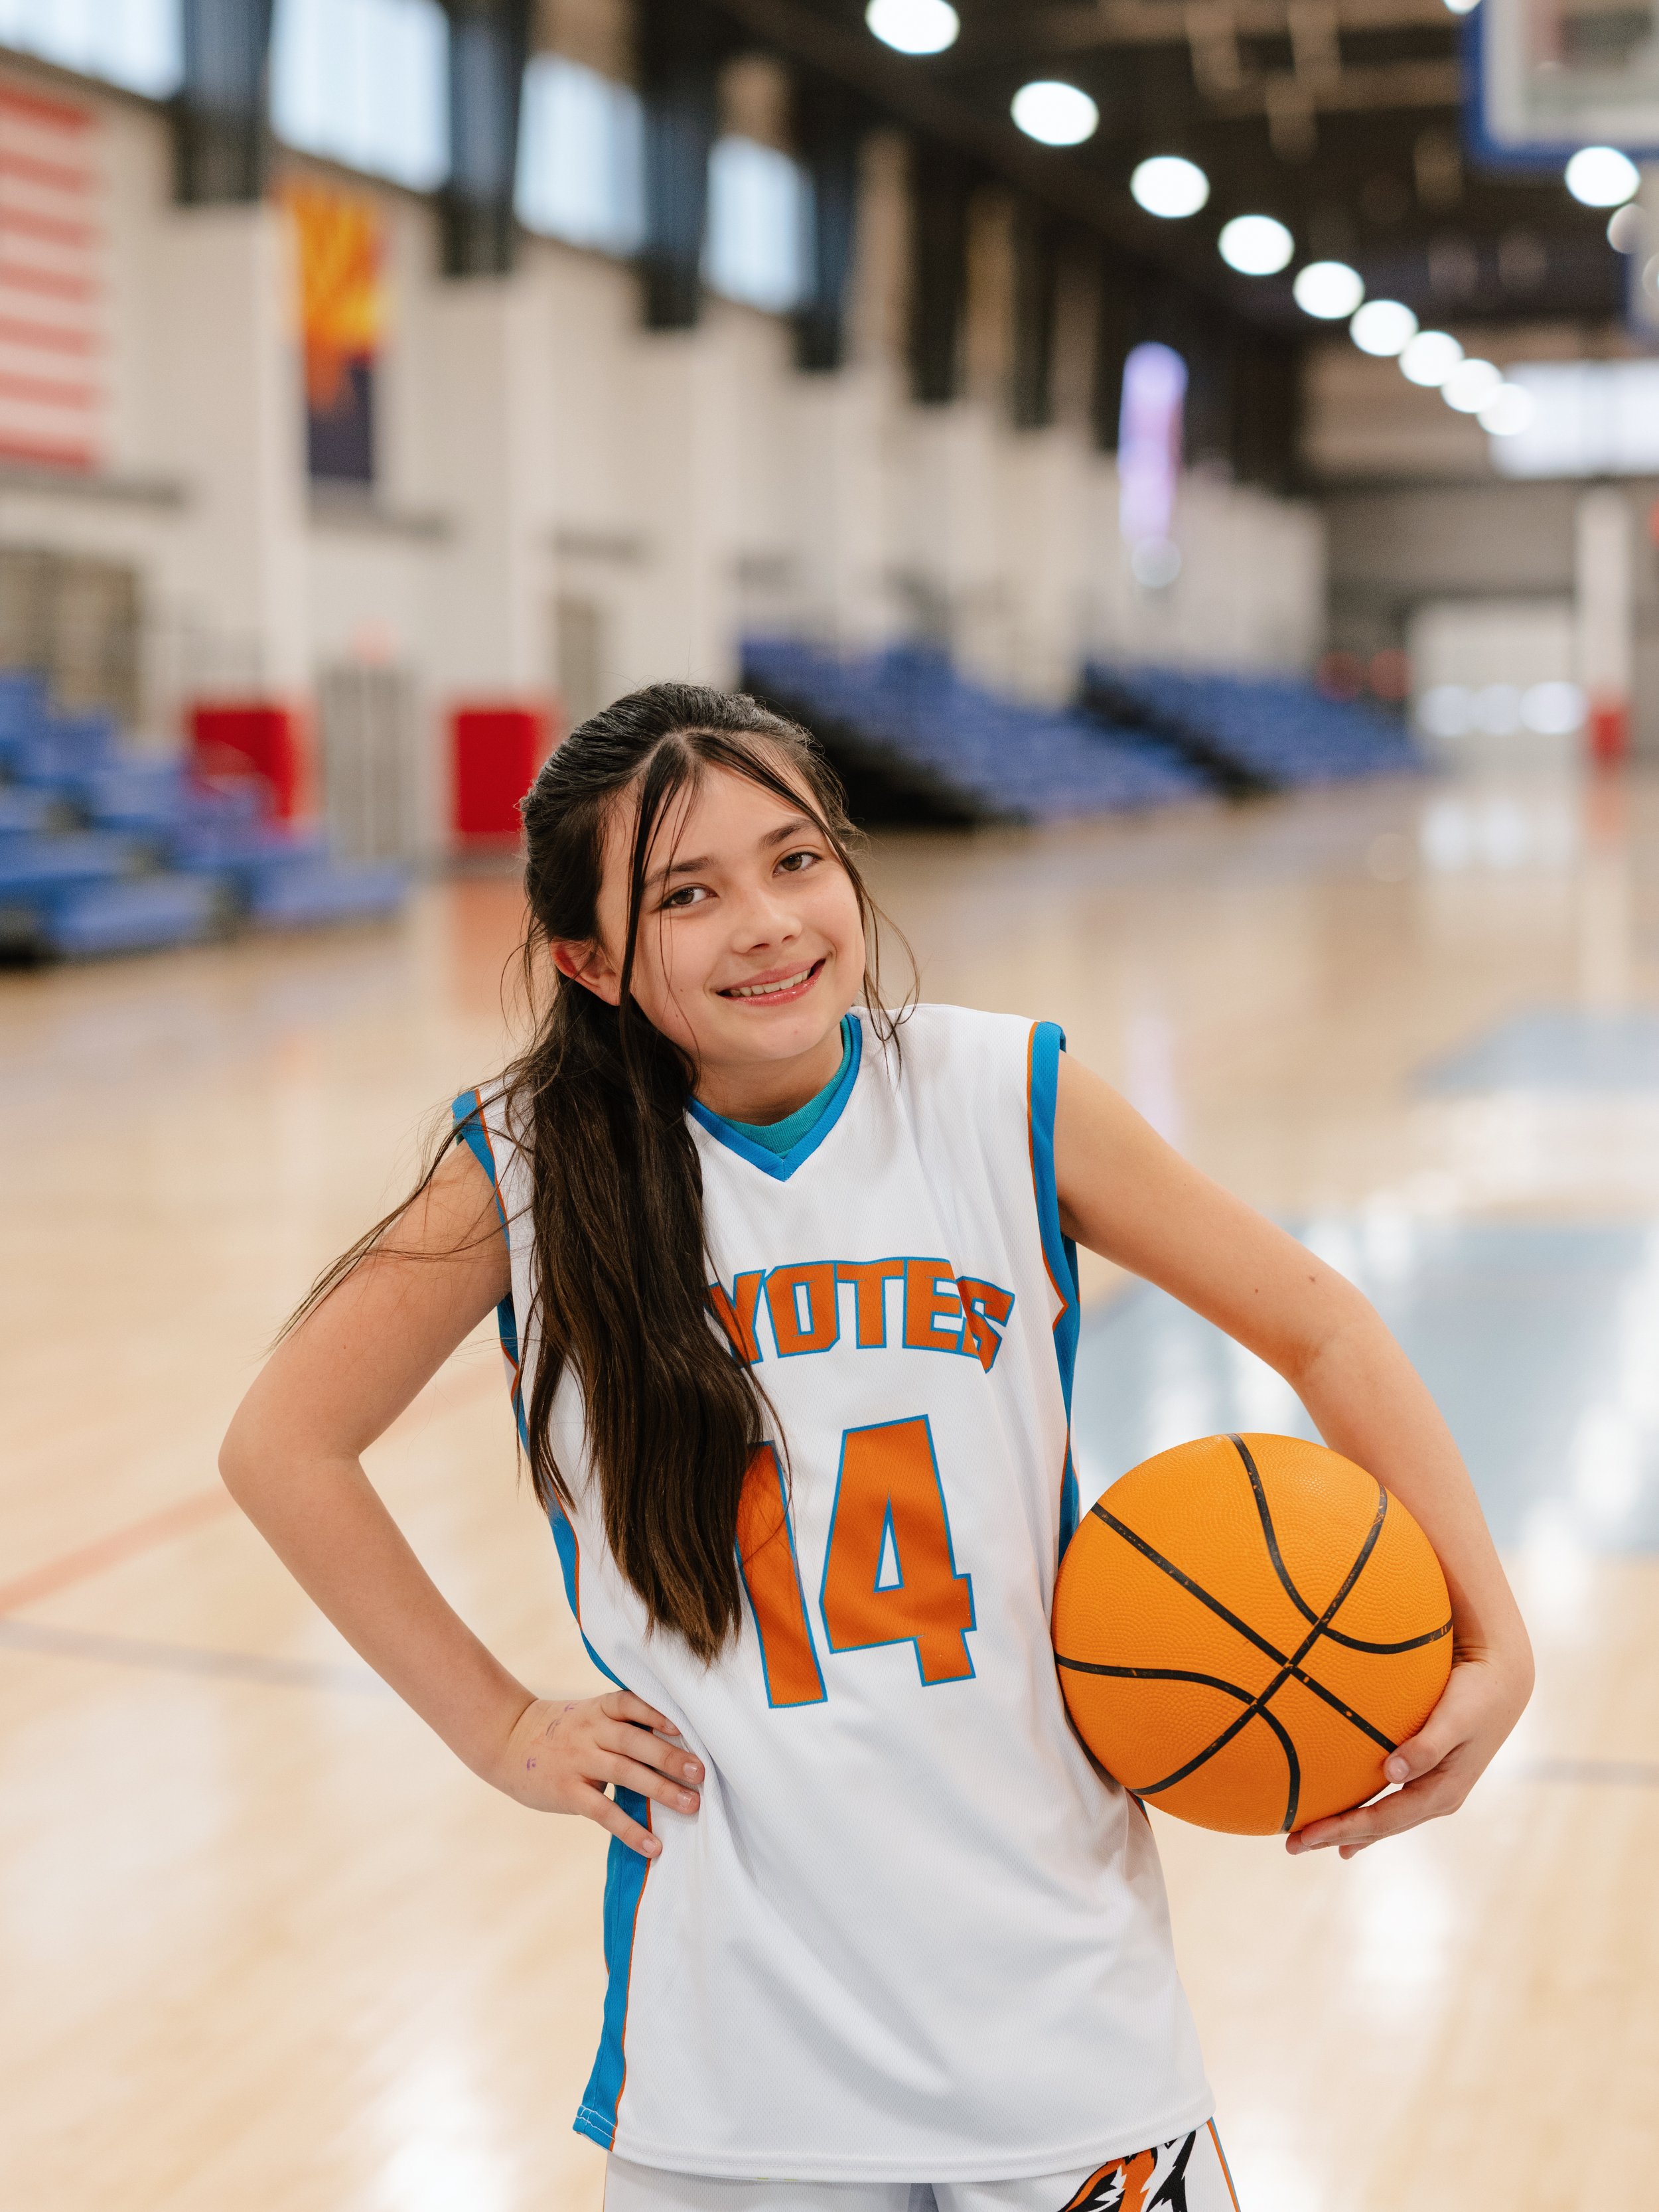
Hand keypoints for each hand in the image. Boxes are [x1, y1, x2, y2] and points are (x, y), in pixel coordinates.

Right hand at [492, 1689, 702, 1857]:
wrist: (508, 1741)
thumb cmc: (563, 1730)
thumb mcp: (589, 1715)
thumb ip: (623, 1724)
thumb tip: (675, 1743)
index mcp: (599, 1709)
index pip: (631, 1704)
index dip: (657, 1714)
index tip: (686, 1727)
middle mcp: (590, 1731)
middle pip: (634, 1741)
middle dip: (670, 1757)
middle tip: (701, 1773)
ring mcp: (578, 1761)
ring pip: (624, 1773)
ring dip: (661, 1790)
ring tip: (691, 1805)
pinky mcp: (568, 1791)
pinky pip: (603, 1811)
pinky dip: (630, 1830)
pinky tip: (652, 1845)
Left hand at [1285, 1642, 1531, 1860]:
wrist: (1503, 1682)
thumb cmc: (1475, 1695)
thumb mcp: (1455, 1718)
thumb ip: (1427, 1745)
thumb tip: (1392, 1773)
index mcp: (1441, 1794)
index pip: (1381, 1820)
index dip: (1342, 1829)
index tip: (1305, 1835)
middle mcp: (1436, 1799)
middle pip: (1378, 1827)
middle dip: (1335, 1837)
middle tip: (1291, 1845)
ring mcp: (1433, 1790)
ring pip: (1382, 1819)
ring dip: (1346, 1830)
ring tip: (1310, 1840)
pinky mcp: (1428, 1776)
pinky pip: (1390, 1804)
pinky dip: (1365, 1816)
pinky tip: (1349, 1828)